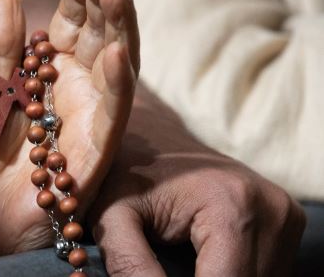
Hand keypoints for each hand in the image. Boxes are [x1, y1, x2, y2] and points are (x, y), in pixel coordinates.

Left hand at [0, 0, 138, 257]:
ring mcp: (89, 119)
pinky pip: (112, 116)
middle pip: (99, 39)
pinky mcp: (95, 152)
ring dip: (118, 31)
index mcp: (48, 74)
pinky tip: (115, 55)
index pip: (72, 25)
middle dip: (103, 3)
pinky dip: (117, 86)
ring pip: (115, 69)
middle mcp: (76, 92)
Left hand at [88, 84, 305, 276]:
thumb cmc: (129, 172)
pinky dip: (235, 272)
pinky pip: (266, 270)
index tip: (159, 272)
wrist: (156, 137)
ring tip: (183, 263)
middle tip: (164, 266)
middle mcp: (272, 210)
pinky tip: (207, 261)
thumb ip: (129, 263)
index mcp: (232, 207)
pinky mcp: (287, 218)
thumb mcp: (113, 215)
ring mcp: (285, 213)